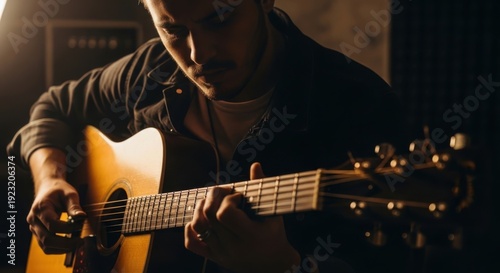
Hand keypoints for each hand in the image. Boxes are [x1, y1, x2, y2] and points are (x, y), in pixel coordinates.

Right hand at [26, 148, 86, 253]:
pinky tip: (70, 245)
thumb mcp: (69, 193)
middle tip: (80, 241)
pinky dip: (58, 249)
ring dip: (62, 248)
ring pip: (45, 246)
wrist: (48, 188)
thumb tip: (82, 217)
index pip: (52, 225)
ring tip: (77, 244)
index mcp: (40, 208)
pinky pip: (45, 246)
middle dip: (66, 243)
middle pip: (47, 239)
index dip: (68, 228)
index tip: (81, 226)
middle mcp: (33, 220)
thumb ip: (74, 206)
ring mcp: (34, 228)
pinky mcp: (37, 233)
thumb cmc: (59, 190)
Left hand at [185, 162, 299, 272]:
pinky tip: (201, 219)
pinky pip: (191, 243)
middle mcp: (232, 246)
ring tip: (212, 202)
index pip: (225, 213)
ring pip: (197, 226)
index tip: (238, 196)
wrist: (274, 267)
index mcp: (249, 236)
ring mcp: (220, 253)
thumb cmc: (275, 235)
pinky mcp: (213, 257)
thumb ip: (262, 188)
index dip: (228, 199)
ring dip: (200, 209)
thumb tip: (255, 165)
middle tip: (224, 193)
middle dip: (214, 197)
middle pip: (209, 216)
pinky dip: (190, 228)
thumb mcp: (273, 213)